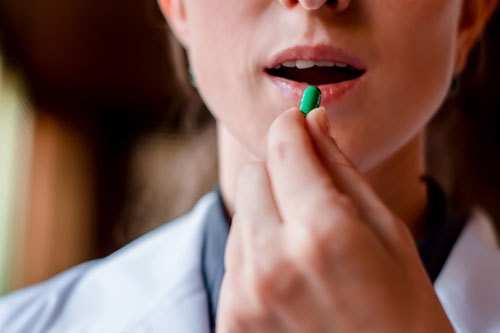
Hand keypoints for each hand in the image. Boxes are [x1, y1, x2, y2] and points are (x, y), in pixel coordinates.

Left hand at [216, 107, 453, 331]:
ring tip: (306, 253)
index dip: (291, 125)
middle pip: (251, 177)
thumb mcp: (388, 233)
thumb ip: (341, 170)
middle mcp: (272, 264)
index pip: (283, 147)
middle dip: (279, 176)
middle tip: (311, 199)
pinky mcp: (230, 321)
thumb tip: (312, 120)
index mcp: (323, 233)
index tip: (297, 121)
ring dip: (267, 220)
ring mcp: (244, 297)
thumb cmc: (402, 310)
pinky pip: (233, 260)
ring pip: (240, 217)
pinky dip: (257, 257)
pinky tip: (289, 280)